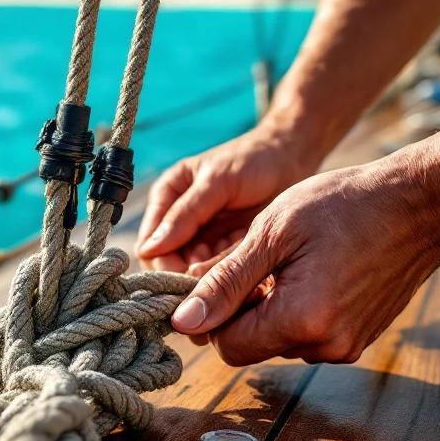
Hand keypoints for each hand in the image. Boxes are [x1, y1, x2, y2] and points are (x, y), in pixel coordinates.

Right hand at [136, 125, 319, 272]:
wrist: (290, 159)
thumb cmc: (252, 160)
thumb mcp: (217, 182)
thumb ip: (185, 215)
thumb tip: (148, 250)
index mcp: (165, 198)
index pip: (150, 245)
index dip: (165, 267)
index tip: (189, 281)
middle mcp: (177, 221)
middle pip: (169, 266)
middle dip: (190, 276)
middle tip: (219, 281)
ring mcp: (200, 238)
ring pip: (194, 274)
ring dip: (213, 277)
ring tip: (240, 267)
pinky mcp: (223, 250)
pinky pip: (219, 272)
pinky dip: (231, 275)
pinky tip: (249, 267)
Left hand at [170, 160, 439, 365]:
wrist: (422, 205)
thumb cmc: (346, 205)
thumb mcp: (272, 233)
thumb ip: (224, 281)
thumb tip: (183, 322)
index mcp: (301, 321)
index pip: (227, 346)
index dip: (212, 314)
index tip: (215, 276)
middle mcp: (326, 346)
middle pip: (251, 346)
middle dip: (240, 309)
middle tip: (254, 260)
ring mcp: (346, 347)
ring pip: (277, 340)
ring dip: (268, 308)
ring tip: (288, 261)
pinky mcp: (357, 339)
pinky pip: (306, 335)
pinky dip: (296, 310)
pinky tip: (311, 272)